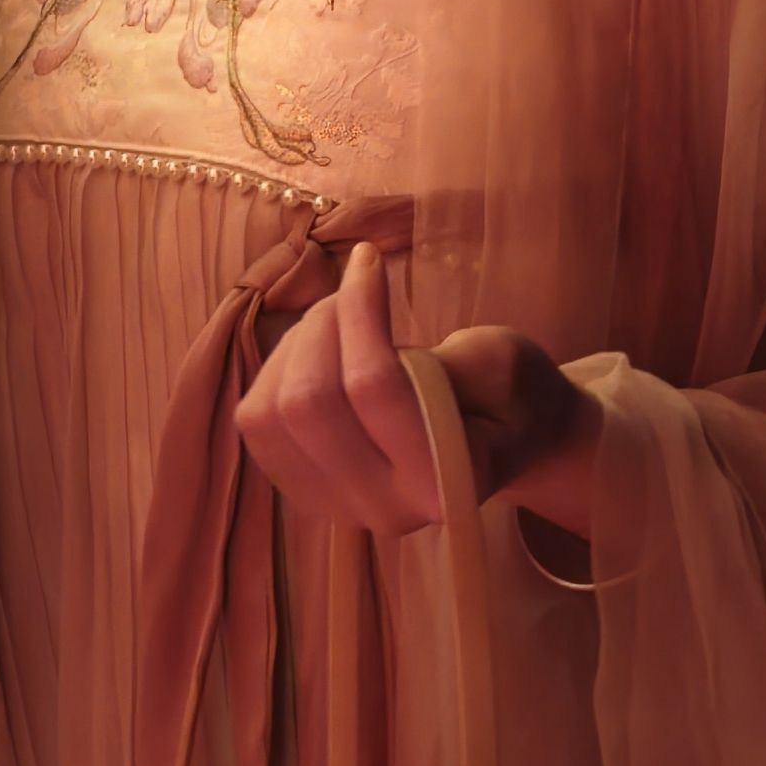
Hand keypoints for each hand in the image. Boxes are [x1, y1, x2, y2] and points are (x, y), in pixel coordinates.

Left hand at [234, 240, 599, 538]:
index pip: (373, 388)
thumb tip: (366, 327)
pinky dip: (278, 368)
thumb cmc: (508, 393)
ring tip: (343, 320)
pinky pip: (256, 420)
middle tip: (359, 287)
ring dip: (298, 343)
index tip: (368, 256)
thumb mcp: (502, 361)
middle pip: (307, 404)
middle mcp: (385, 509)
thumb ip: (441, 358)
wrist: (503, 441)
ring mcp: (338, 507)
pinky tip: (320, 353)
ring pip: (270, 412)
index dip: (359, 309)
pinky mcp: (304, 490)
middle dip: (324, 323)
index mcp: (444, 480)